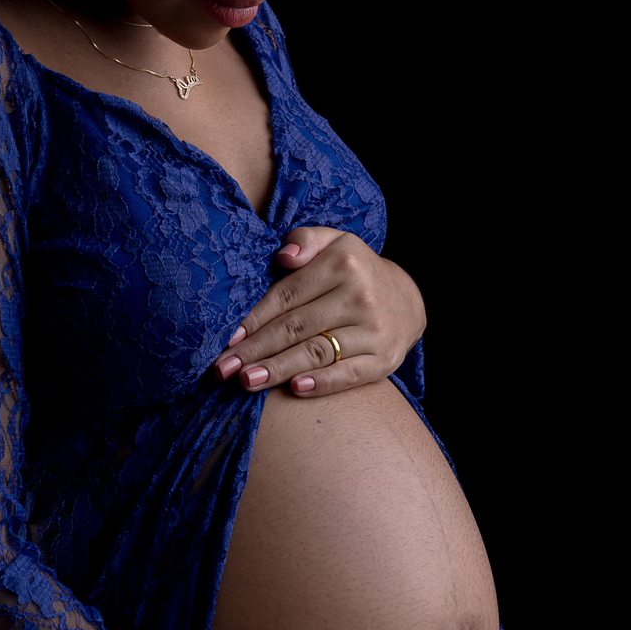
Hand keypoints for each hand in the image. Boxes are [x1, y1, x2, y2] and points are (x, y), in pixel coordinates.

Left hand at [212, 226, 425, 397]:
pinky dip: (322, 383)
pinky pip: (348, 374)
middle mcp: (360, 296)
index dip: (254, 318)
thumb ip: (304, 240)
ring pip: (317, 352)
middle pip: (296, 327)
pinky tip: (295, 389)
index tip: (226, 338)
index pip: (287, 295)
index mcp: (343, 264)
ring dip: (279, 370)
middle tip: (223, 368)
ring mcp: (374, 330)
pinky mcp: (385, 359)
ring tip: (247, 381)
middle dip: (256, 350)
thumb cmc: (355, 271)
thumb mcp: (334, 242)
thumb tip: (283, 257)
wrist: (406, 300)